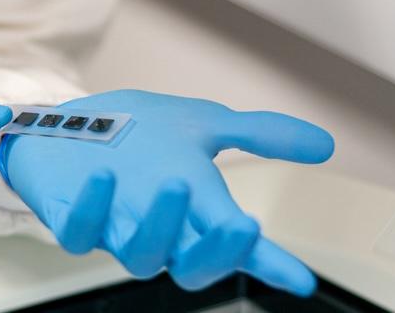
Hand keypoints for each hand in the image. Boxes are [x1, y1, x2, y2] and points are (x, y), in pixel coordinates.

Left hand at [0, 90, 333, 296]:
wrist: (75, 116)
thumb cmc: (140, 129)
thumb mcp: (204, 122)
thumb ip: (258, 135)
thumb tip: (324, 145)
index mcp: (192, 208)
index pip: (233, 243)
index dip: (266, 263)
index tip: (299, 277)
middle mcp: (156, 225)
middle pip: (192, 268)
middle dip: (218, 252)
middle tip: (243, 225)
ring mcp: (113, 224)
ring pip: (140, 256)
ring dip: (161, 226)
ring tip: (176, 186)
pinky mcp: (69, 216)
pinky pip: (79, 231)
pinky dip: (93, 209)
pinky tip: (104, 177)